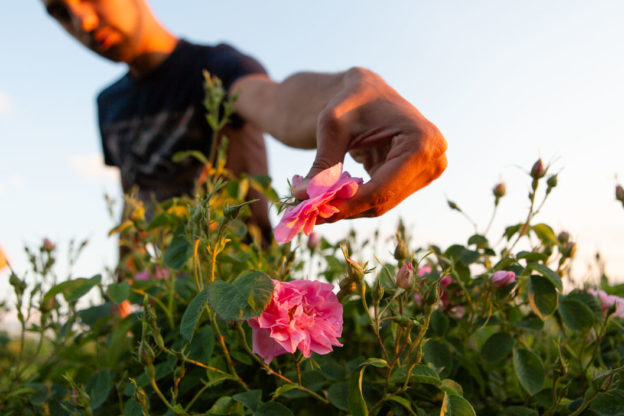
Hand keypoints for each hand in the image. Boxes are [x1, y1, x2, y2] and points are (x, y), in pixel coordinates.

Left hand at [294, 67, 446, 220]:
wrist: (368, 91)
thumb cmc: (351, 100)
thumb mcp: (333, 127)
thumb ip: (322, 164)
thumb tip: (303, 196)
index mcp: (421, 142)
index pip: (382, 188)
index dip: (348, 204)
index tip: (315, 211)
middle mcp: (433, 159)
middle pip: (383, 200)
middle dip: (345, 208)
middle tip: (309, 212)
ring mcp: (429, 171)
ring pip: (381, 204)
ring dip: (348, 207)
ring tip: (314, 202)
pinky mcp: (417, 178)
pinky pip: (382, 198)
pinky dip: (355, 200)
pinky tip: (332, 194)